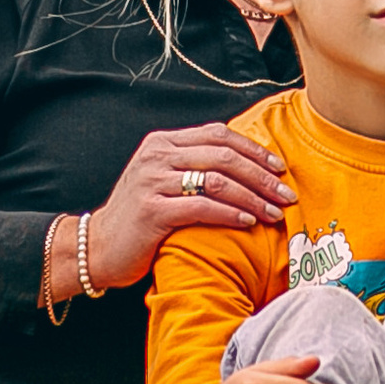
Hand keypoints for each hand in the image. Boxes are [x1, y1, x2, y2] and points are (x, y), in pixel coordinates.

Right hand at [85, 122, 295, 289]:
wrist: (98, 248)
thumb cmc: (139, 217)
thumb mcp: (162, 180)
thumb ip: (193, 166)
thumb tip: (247, 166)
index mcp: (163, 143)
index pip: (218, 135)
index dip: (253, 150)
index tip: (279, 167)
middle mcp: (157, 156)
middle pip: (223, 156)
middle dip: (261, 175)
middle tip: (287, 193)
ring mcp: (153, 182)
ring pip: (217, 182)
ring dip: (253, 197)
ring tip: (275, 212)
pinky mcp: (153, 212)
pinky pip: (202, 208)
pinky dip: (231, 214)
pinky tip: (249, 223)